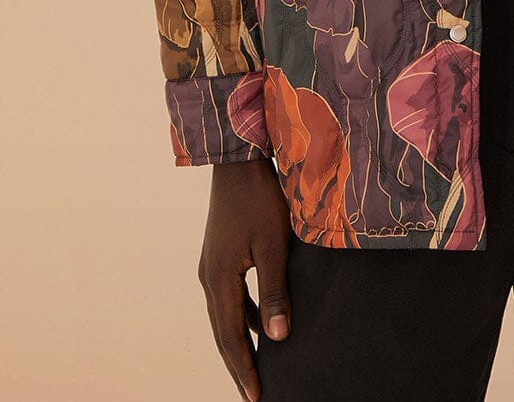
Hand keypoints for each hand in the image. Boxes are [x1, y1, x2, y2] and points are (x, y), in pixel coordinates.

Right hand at [197, 156, 292, 401]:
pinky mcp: (220, 255)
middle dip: (238, 364)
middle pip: (223, 333)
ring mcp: (212, 266)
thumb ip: (275, 291)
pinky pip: (230, 298)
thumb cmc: (259, 199)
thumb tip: (279, 338)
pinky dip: (243, 317)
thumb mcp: (274, 245)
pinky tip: (262, 323)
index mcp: (219, 280)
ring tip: (256, 367)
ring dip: (240, 342)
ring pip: (226, 316)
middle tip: (253, 393)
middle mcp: (209, 277)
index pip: (231, 337)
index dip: (244, 369)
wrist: (238, 160)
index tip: (256, 397)